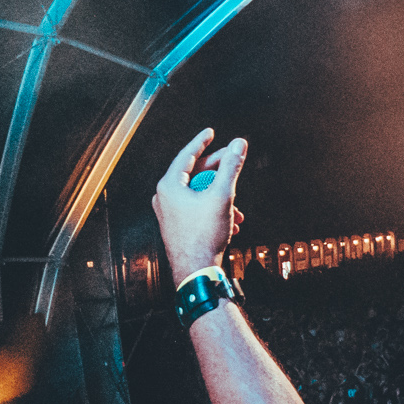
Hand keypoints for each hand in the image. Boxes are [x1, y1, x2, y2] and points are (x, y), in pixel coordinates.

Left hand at [152, 127, 246, 282]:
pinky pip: (197, 209)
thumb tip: (238, 145)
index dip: (201, 142)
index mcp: (169, 186)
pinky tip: (230, 221)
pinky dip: (214, 210)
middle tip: (232, 164)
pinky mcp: (177, 226)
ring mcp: (169, 213)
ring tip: (236, 208)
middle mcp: (165, 198)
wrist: (196, 271)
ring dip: (220, 197)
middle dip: (218, 173)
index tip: (210, 133)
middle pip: (194, 174)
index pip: (186, 155)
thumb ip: (231, 167)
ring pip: (198, 194)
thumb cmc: (203, 237)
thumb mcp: (222, 196)